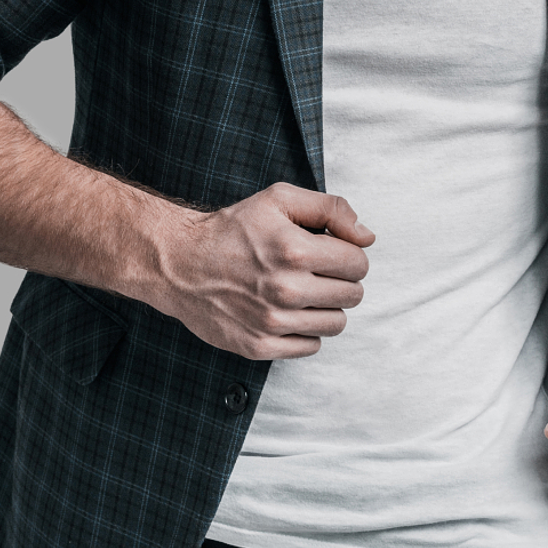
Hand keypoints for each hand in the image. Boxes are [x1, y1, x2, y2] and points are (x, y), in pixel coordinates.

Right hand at [149, 182, 374, 360]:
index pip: (358, 263)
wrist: (180, 263)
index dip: (348, 254)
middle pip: (352, 295)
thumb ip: (331, 209)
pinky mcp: (259, 346)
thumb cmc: (233, 229)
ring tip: (302, 291)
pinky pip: (310, 347)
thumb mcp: (279, 200)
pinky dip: (305, 331)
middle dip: (341, 280)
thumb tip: (367, 237)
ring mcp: (272, 322)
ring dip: (326, 306)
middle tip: (317, 270)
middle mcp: (286, 290)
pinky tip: (286, 312)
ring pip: (336, 324)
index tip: (330, 251)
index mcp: (295, 250)